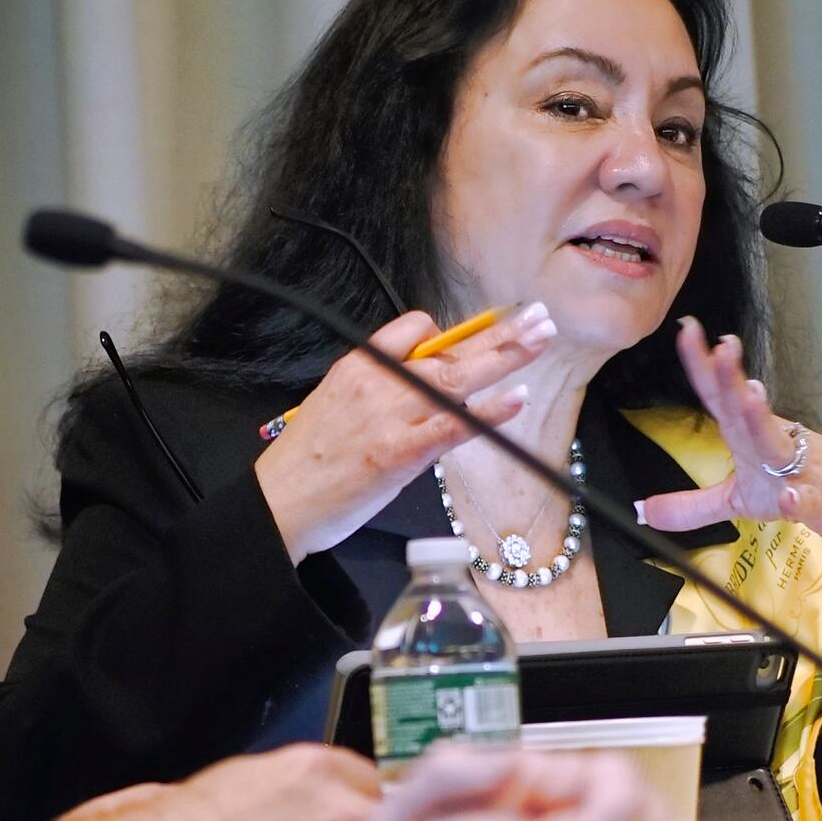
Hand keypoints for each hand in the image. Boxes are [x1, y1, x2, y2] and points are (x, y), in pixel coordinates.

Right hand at [254, 302, 555, 561]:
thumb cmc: (306, 463)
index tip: (474, 339)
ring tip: (542, 338)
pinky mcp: (401, 452)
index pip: (415, 328)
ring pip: (458, 377)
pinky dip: (489, 410)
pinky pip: (454, 424)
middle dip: (499, 332)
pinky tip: (516, 398)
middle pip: (449, 348)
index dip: (449, 333)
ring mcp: (391, 416)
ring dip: (506, 356)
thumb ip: (378, 391)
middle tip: (539, 317)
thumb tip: (423, 391)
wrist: (278, 503)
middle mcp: (378, 382)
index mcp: (360, 365)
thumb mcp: (334, 405)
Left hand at [637, 317, 821, 610]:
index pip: (721, 397)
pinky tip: (790, 497)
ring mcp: (799, 468)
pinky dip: (799, 498)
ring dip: (762, 419)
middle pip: (746, 408)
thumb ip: (692, 505)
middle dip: (732, 379)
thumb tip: (645, 511)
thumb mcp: (738, 500)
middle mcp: (772, 442)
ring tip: (750, 395)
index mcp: (748, 437)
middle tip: (721, 348)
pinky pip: (808, 499)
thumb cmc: (798, 488)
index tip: (687, 330)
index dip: (702, 366)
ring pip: (776, 442)